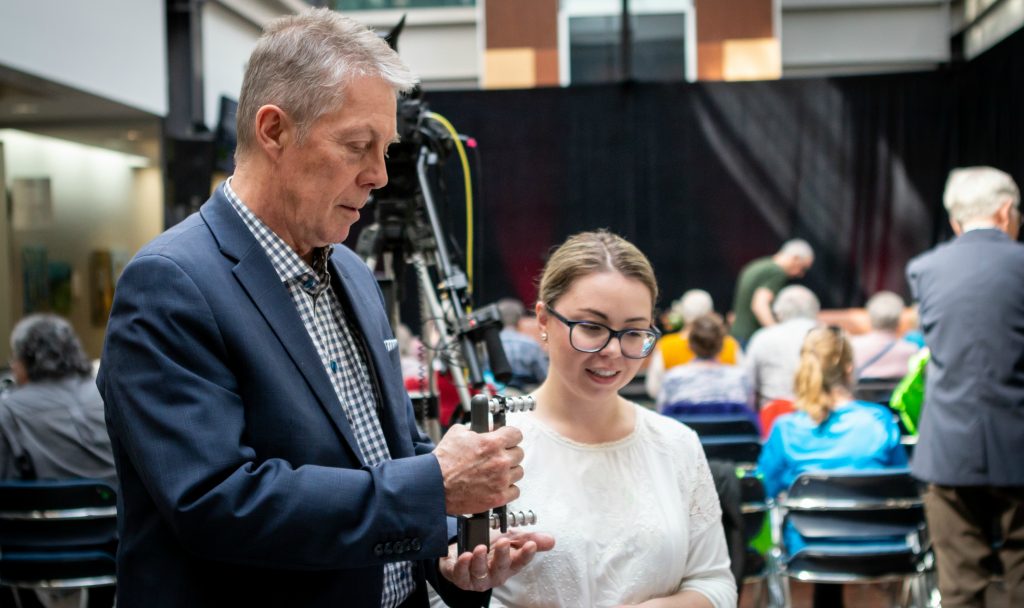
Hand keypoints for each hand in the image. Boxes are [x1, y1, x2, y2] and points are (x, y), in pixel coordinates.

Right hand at [434, 424, 523, 514]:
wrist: (434, 486)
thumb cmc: (443, 461)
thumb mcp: (458, 433)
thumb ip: (477, 428)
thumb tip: (490, 427)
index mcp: (492, 443)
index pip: (516, 434)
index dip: (510, 436)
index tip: (507, 440)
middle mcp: (499, 461)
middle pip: (519, 453)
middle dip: (509, 453)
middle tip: (498, 457)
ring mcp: (501, 480)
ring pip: (518, 472)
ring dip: (509, 471)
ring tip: (496, 472)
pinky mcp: (498, 497)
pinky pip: (515, 491)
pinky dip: (507, 489)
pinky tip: (497, 485)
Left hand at [439, 530, 555, 590]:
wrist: (462, 551)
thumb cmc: (488, 546)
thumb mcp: (509, 539)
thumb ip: (528, 539)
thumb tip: (551, 540)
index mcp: (508, 566)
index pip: (520, 561)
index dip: (526, 555)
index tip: (531, 545)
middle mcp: (494, 575)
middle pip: (501, 568)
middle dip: (502, 556)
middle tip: (503, 542)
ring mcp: (477, 579)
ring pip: (480, 573)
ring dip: (480, 560)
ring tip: (480, 548)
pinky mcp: (460, 578)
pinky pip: (461, 575)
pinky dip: (462, 566)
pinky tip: (465, 555)